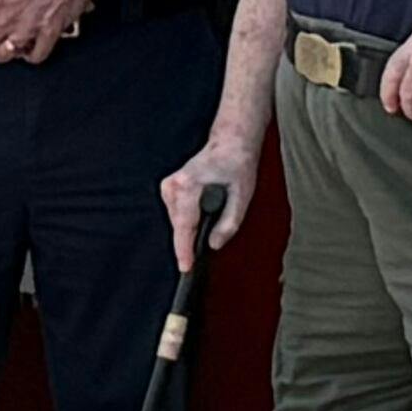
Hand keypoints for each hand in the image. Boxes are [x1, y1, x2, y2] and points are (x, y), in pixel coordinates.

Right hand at [161, 129, 259, 268]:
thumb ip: (229, 223)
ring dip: (191, 228)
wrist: (229, 143)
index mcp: (189, 185)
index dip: (184, 250)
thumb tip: (213, 244)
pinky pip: (176, 215)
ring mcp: (168, 186)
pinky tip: (202, 213)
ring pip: (177, 221)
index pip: (185, 225)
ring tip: (212, 215)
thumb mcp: (243, 196)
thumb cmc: (237, 166)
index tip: (184, 267)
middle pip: (179, 226)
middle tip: (203, 248)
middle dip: (190, 240)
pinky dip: (188, 220)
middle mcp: (174, 185)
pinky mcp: (168, 189)